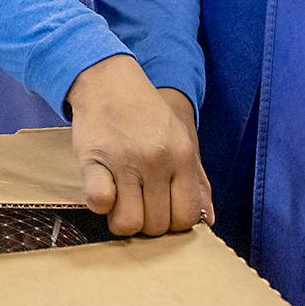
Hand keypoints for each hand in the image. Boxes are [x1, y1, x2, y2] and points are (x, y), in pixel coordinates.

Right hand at [65, 55, 211, 236]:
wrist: (109, 81)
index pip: (186, 217)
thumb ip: (196, 180)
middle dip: (146, 224)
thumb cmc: (146, 115)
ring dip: (121, 220)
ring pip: (129, 222)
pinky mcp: (94, 158)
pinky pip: (99, 201)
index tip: (160, 212)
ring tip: (120, 202)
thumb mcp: (180, 139)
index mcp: (183, 156)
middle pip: (157, 225)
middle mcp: (157, 160)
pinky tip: (102, 190)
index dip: (172, 224)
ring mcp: (126, 160)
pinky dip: (99, 205)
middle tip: (137, 205)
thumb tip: (209, 219)